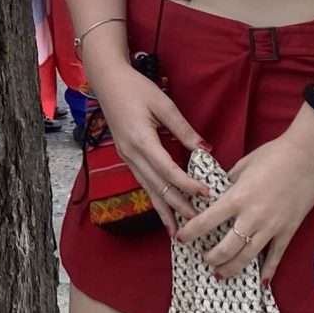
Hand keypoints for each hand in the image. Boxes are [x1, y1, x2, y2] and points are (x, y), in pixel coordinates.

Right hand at [89, 57, 208, 231]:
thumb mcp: (163, 104)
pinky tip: (164, 210)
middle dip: (178, 206)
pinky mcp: (127, 157)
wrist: (107, 81)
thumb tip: (205, 149)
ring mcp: (127, 158)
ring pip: (148, 190)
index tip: (206, 194)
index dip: (187, 184)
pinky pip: (143, 183)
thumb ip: (184, 129)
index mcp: (141, 140)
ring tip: (178, 231)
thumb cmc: (136, 88)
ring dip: (165, 210)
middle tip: (198, 223)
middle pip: (158, 187)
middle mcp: (132, 154)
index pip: (168, 170)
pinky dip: (155, 199)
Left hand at [174, 114, 313, 282]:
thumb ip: (230, 183)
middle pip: (225, 248)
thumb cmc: (274, 154)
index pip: (206, 221)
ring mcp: (271, 226)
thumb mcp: (243, 165)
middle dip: (211, 258)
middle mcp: (251, 216)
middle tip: (205, 260)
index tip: (181, 239)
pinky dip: (268, 271)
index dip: (190, 233)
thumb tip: (220, 193)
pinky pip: (276, 256)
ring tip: (221, 274)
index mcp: (237, 197)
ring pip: (247, 257)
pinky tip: (260, 282)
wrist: (308, 155)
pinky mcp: (288, 230)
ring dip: (231, 269)